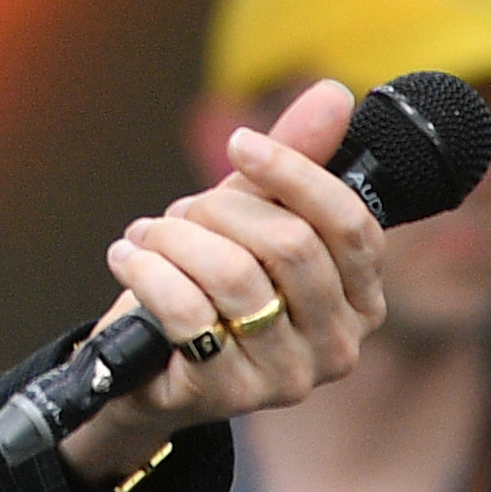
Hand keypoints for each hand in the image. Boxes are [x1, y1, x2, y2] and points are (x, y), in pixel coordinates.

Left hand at [63, 77, 387, 483]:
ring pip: (234, 275)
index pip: (349, 224)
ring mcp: (286, 377)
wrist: (143, 365)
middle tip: (184, 210)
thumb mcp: (247, 216)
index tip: (240, 142)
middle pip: (290, 245)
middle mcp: (338, 345)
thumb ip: (294, 161)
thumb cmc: (206, 284)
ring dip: (176, 238)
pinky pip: (187, 312)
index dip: (293, 172)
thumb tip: (334, 95)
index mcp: (361, 299)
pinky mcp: (228, 395)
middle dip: (222, 209)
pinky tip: (128, 259)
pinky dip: (146, 270)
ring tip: (148, 235)